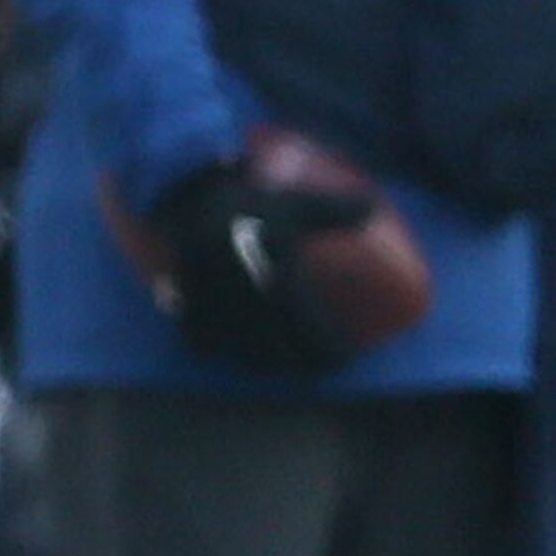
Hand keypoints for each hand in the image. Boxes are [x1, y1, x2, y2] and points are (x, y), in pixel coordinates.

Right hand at [147, 161, 376, 376]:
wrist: (183, 188)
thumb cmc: (245, 198)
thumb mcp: (292, 202)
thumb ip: (331, 208)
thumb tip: (373, 210)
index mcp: (276, 276)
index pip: (311, 333)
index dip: (330, 354)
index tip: (345, 358)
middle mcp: (245, 297)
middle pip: (278, 352)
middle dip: (300, 367)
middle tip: (316, 365)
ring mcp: (211, 303)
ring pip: (239, 351)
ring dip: (261, 365)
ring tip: (279, 364)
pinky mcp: (183, 299)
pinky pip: (198, 338)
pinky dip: (215, 349)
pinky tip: (227, 349)